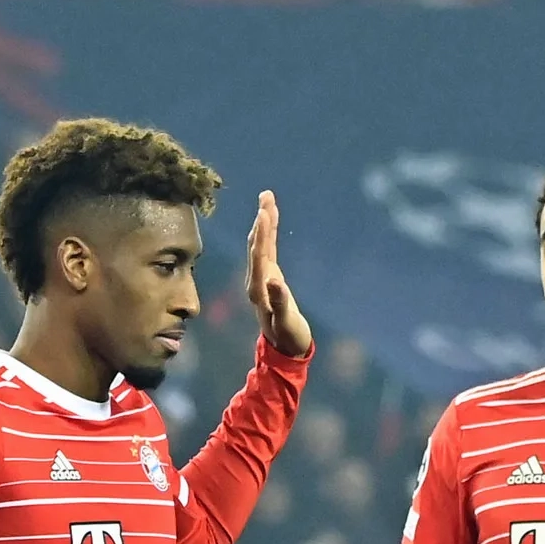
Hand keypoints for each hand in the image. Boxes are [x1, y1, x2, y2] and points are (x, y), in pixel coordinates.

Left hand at [246, 190, 311, 358]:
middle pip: (257, 244)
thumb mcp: (285, 322)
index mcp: (258, 289)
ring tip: (268, 199)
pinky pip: (268, 249)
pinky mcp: (269, 277)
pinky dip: (269, 233)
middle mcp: (256, 280)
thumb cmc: (288, 337)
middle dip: (262, 219)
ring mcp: (261, 278)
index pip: (259, 255)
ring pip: (260, 244)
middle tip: (266, 195)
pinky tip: (271, 220)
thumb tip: (275, 281)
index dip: (262, 234)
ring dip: (264, 222)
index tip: (265, 212)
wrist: (286, 348)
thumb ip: (279, 302)